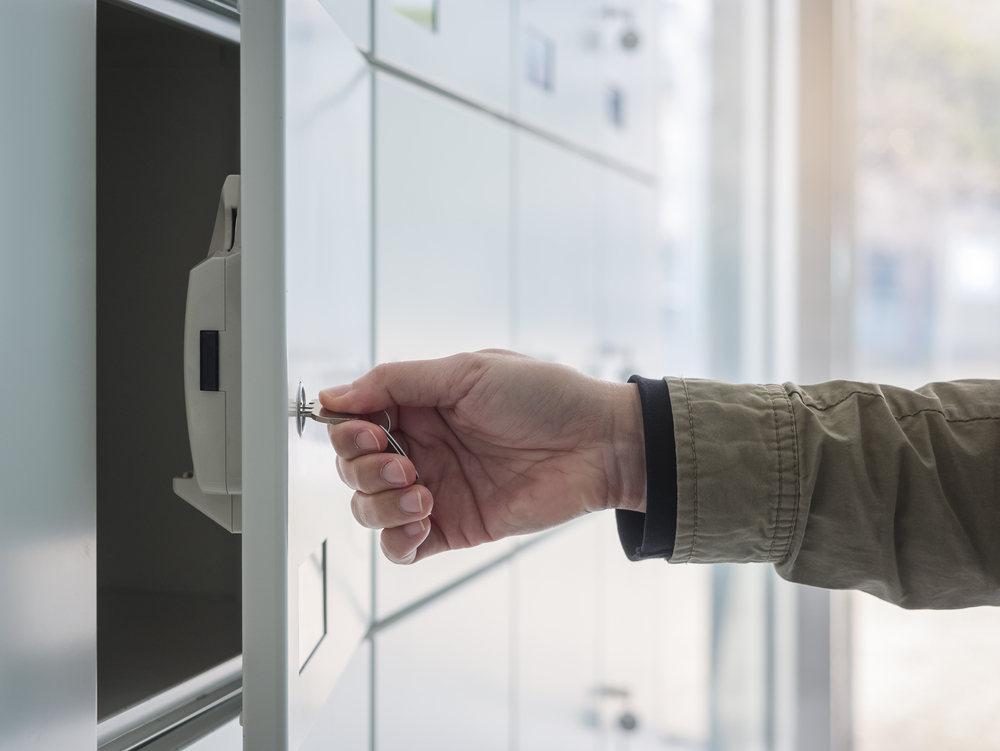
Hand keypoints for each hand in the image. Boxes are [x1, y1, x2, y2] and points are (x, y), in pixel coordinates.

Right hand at [320, 350, 645, 564]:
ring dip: (380, 504)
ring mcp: (434, 490)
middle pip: (351, 469)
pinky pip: (401, 548)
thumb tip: (333, 396)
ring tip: (423, 493)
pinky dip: (397, 540)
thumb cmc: (543, 396)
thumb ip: (395, 382)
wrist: (597, 444)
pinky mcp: (453, 527)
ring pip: (368, 509)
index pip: (354, 422)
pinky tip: (423, 520)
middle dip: (362, 469)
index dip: (346, 431)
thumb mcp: (465, 372)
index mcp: (418, 406)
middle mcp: (420, 448)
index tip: (366, 431)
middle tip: (402, 464)